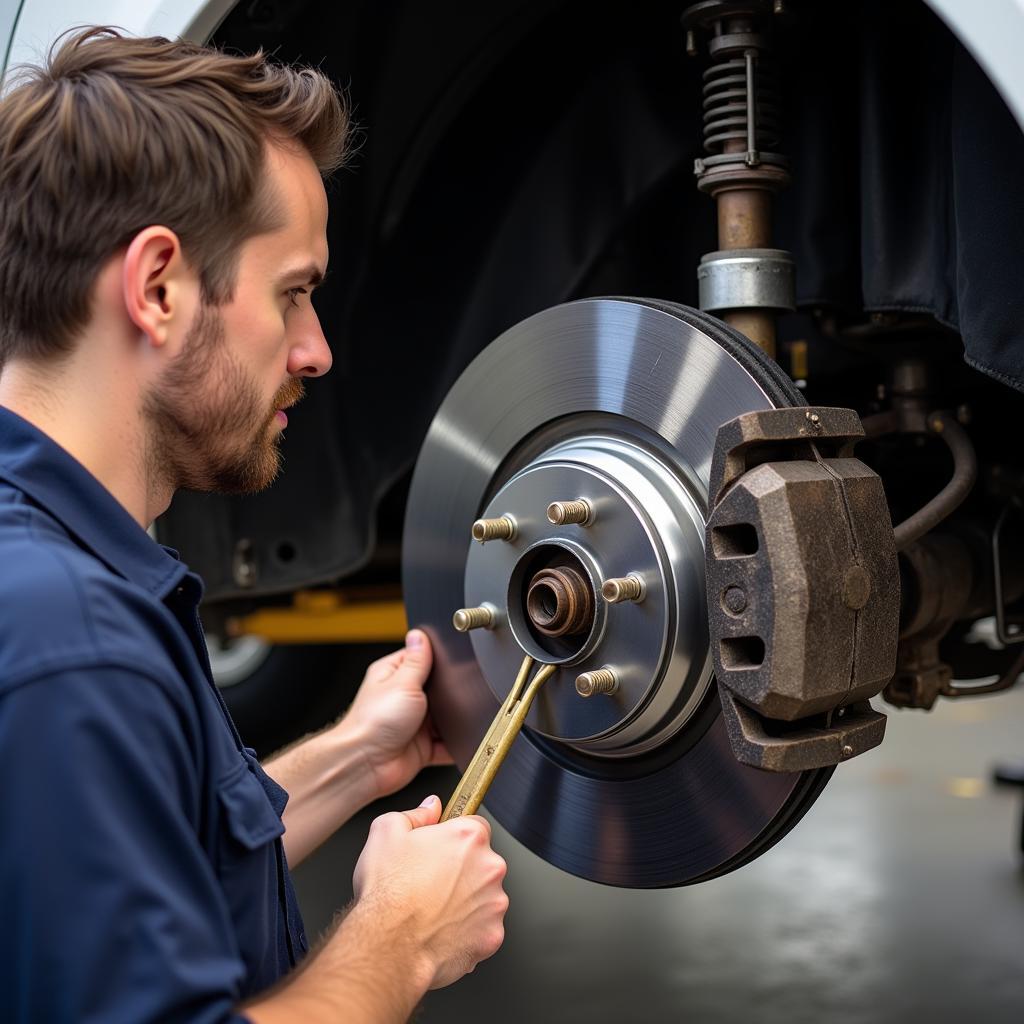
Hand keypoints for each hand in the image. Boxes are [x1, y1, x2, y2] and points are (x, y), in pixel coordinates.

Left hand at [344, 630, 452, 798]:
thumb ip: (417, 660)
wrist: (366, 765)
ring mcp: (414, 723)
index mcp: (393, 675)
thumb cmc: (373, 722)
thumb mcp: (402, 682)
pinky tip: (458, 741)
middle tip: (454, 692)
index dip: (438, 658)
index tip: (453, 658)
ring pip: (444, 717)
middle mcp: (403, 698)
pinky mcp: (422, 747)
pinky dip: (454, 745)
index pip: (421, 658)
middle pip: (437, 688)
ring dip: (452, 719)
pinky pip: (445, 744)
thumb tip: (420, 635)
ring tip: (455, 718)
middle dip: (448, 692)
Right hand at [352, 795, 508, 988]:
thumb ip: (417, 813)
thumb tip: (431, 807)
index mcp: (469, 837)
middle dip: (462, 871)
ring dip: (467, 901)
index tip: (443, 849)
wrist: (389, 945)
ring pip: (484, 897)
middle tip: (432, 883)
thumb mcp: (387, 831)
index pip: (476, 826)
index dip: (455, 838)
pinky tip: (442, 931)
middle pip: (482, 862)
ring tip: (434, 910)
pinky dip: (467, 931)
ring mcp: (494, 904)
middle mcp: (490, 867)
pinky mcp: (492, 936)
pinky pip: (483, 929)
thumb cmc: (387, 891)